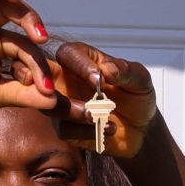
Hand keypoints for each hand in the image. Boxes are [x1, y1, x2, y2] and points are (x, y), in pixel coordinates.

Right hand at [48, 42, 159, 157]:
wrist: (142, 129)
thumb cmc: (137, 96)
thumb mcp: (140, 80)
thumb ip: (126, 71)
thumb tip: (107, 70)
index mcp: (83, 59)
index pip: (68, 54)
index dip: (78, 65)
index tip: (98, 79)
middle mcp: (66, 79)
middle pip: (42, 76)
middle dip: (48, 85)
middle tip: (71, 96)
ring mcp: (63, 104)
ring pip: (50, 106)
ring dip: (74, 113)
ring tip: (99, 117)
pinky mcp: (66, 127)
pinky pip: (64, 129)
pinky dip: (86, 131)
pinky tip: (108, 129)